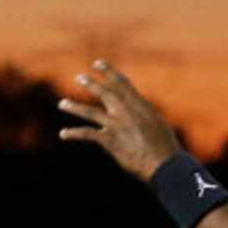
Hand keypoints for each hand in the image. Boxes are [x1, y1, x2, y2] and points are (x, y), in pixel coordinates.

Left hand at [57, 61, 185, 181]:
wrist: (164, 164)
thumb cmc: (165, 148)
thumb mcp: (157, 124)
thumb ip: (143, 115)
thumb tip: (138, 112)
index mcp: (140, 105)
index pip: (122, 84)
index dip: (109, 72)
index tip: (98, 63)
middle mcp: (127, 111)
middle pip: (105, 93)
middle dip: (91, 84)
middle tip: (79, 78)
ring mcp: (117, 125)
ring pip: (91, 112)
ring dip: (75, 107)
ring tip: (62, 104)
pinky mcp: (110, 140)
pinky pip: (88, 134)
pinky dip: (74, 134)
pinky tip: (63, 134)